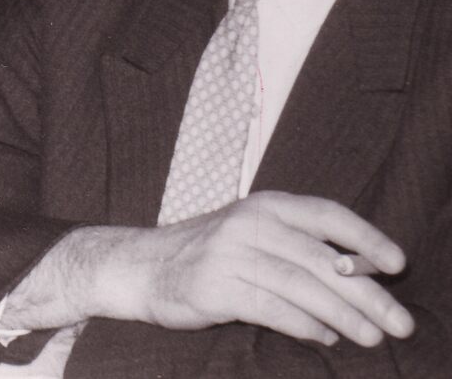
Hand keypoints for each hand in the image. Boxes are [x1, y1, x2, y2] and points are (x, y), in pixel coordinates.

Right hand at [33, 192, 411, 347]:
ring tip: (372, 336)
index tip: (398, 264)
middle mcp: (248, 223)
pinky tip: (324, 337)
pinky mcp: (214, 286)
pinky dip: (304, 326)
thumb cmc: (210, 253)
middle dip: (367, 293)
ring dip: (343, 315)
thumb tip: (364, 278)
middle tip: (400, 322)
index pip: (326, 214)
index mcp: (264, 205)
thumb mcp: (253, 234)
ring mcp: (229, 254)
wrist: (142, 265)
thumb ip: (299, 247)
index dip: (366, 238)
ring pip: (301, 286)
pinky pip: (271, 308)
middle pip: (320, 258)